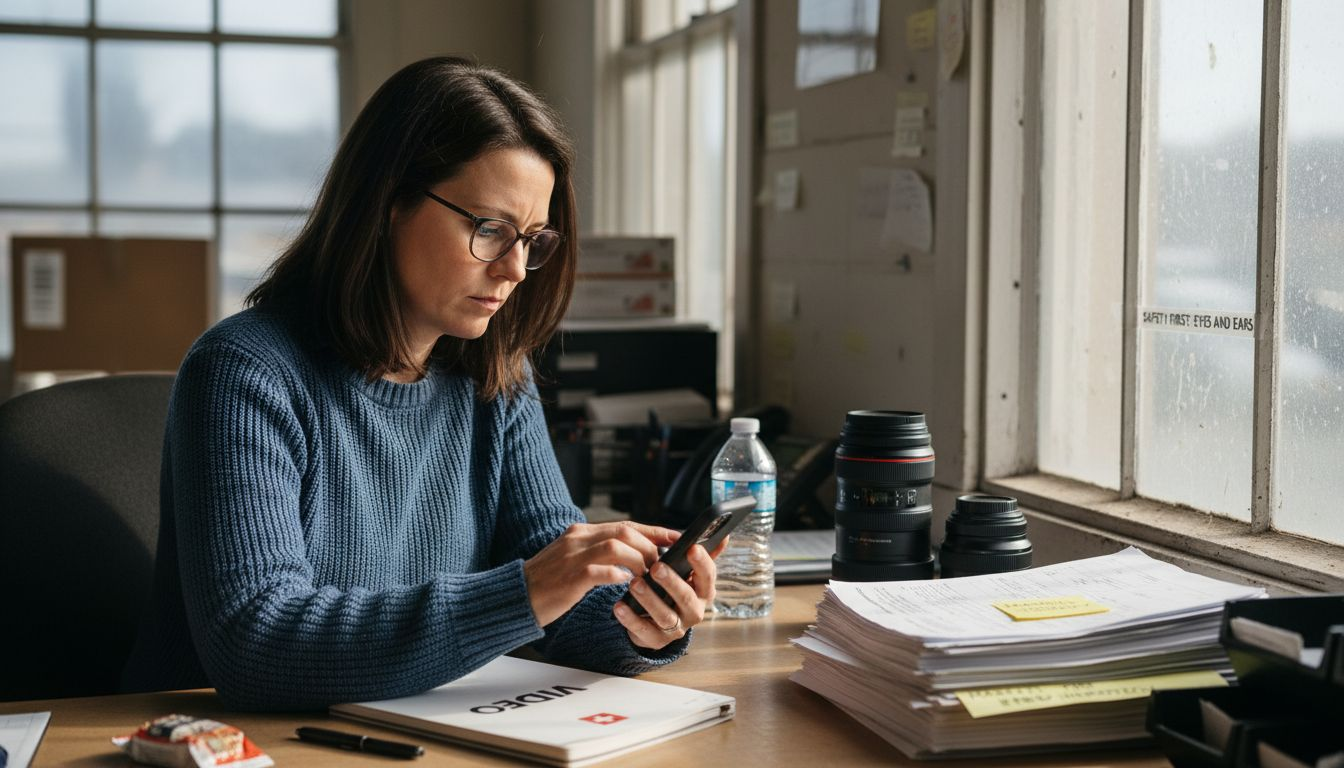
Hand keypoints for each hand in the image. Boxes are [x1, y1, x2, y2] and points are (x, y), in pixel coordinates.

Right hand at [524, 521, 674, 626]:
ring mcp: (573, 556)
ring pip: (617, 546)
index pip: (624, 525)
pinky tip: (628, 585)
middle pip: (624, 531)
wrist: (515, 596)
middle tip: (664, 563)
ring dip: (639, 560)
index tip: (675, 538)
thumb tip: (630, 555)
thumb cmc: (547, 583)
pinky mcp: (570, 577)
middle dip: (650, 546)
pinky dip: (619, 575)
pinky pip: (602, 570)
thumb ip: (597, 553)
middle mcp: (577, 538)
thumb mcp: (572, 559)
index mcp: (580, 532)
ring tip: (648, 576)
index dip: (653, 530)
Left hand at [612, 537, 724, 650]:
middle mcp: (694, 611)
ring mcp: (676, 629)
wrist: (661, 623)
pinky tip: (619, 606)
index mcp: (704, 592)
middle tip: (657, 567)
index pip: (708, 576)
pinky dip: (630, 619)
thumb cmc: (676, 590)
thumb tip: (725, 536)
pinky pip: (643, 630)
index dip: (702, 562)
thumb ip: (704, 556)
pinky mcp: (656, 640)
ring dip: (649, 599)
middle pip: (686, 597)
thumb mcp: (689, 574)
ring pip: (665, 616)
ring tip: (634, 584)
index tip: (692, 548)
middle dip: (672, 582)